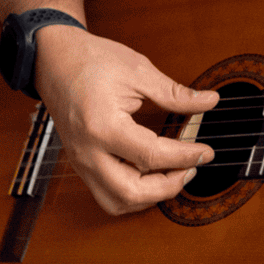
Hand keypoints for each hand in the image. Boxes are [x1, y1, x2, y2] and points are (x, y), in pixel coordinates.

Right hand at [34, 25, 217, 214]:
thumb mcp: (137, 71)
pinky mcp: (81, 164)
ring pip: (117, 202)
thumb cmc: (90, 62)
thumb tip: (210, 101)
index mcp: (102, 127)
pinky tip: (152, 176)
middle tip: (192, 168)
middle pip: (131, 193)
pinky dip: (133, 194)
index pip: (151, 156)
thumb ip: (175, 93)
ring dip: (150, 197)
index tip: (206, 152)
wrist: (53, 60)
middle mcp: (88, 152)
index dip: (185, 157)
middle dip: (168, 187)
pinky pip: (107, 194)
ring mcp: (81, 161)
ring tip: (174, 174)